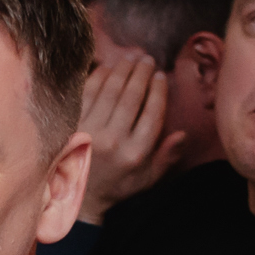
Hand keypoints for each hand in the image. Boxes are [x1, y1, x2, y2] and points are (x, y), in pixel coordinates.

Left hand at [75, 56, 187, 224]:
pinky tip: (108, 68)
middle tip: (146, 59)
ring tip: (130, 59)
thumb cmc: (117, 185)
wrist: (77, 195)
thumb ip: (167, 157)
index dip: (158, 91)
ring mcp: (90, 132)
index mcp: (135, 153)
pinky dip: (98, 77)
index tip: (160, 75)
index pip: (152, 114)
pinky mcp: (72, 125)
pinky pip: (86, 94)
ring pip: (109, 92)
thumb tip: (182, 134)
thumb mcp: (147, 179)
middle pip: (131, 97)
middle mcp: (113, 141)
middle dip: (141, 74)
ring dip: (121, 70)